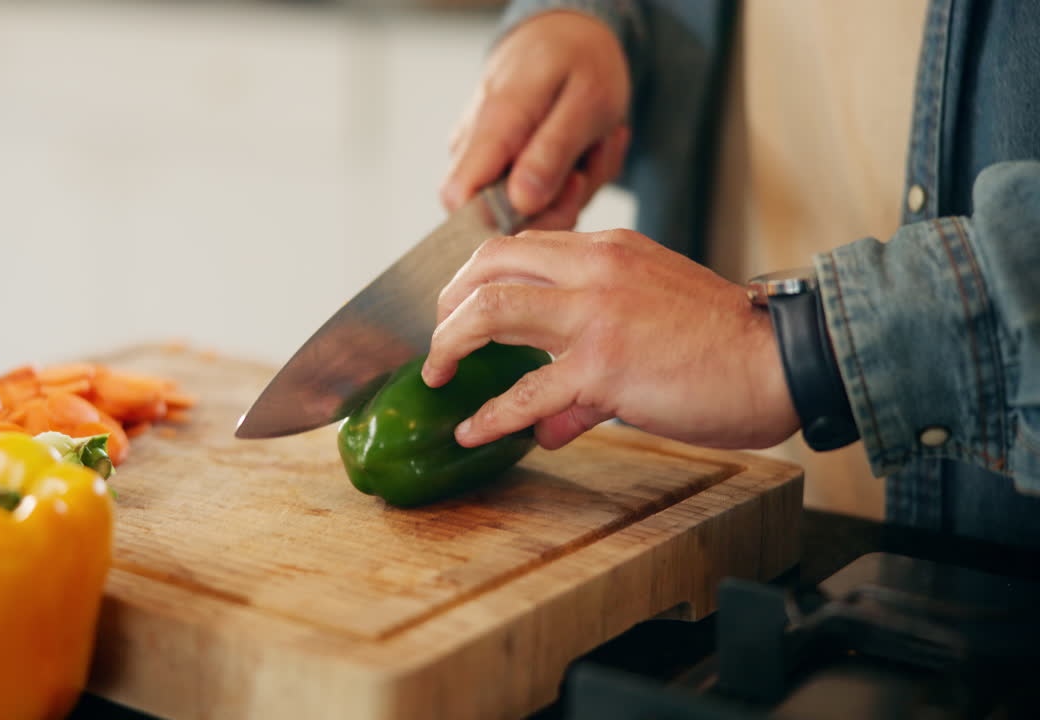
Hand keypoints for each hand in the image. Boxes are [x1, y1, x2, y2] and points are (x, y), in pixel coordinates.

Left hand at [421, 230, 801, 450]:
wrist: (782, 360)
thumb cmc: (725, 344)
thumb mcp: (654, 320)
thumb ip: (590, 362)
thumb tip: (546, 418)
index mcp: (610, 249)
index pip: (521, 246)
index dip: (476, 277)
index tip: (460, 308)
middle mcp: (596, 268)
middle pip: (489, 264)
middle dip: (448, 302)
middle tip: (438, 339)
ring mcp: (596, 314)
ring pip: (491, 312)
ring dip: (450, 345)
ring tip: (436, 375)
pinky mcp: (604, 366)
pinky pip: (527, 392)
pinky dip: (490, 413)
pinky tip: (472, 431)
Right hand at [441, 11, 631, 229]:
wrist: (566, 35)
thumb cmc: (579, 60)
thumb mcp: (588, 100)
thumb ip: (552, 151)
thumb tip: (522, 202)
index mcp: (493, 124)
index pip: (459, 198)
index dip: (503, 219)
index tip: (558, 195)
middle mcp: (475, 145)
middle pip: (494, 215)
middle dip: (557, 206)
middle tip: (592, 163)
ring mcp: (483, 158)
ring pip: (521, 210)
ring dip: (571, 191)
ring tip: (594, 144)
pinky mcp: (498, 167)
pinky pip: (532, 198)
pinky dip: (568, 183)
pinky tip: (584, 149)